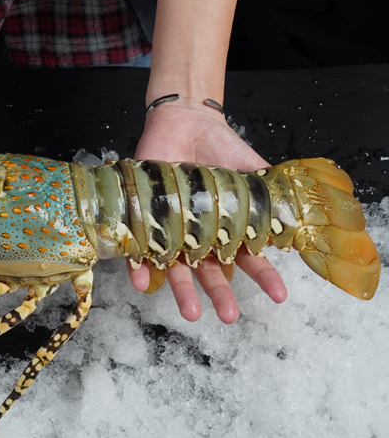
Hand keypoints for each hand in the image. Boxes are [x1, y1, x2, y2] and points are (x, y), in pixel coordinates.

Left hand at [130, 99, 286, 321]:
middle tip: (228, 317)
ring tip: (192, 314)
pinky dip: (138, 268)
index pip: (247, 258)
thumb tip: (300, 219)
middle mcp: (197, 235)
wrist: (185, 121)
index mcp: (225, 228)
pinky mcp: (143, 219)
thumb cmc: (221, 147)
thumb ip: (270, 194)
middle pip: (209, 271)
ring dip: (183, 292)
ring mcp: (170, 229)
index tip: (279, 296)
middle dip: (220, 295)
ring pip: (175, 268)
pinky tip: (142, 284)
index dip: (263, 277)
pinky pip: (137, 249)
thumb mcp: (251, 169)